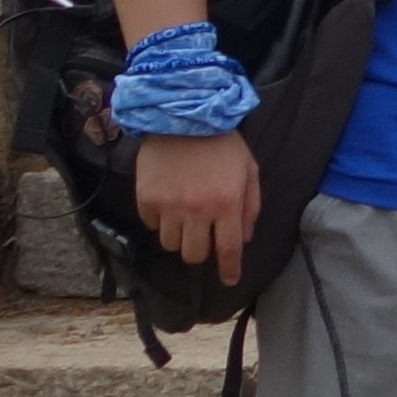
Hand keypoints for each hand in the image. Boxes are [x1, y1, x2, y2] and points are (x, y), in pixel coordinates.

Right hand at [134, 130, 263, 284]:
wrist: (183, 115)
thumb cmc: (222, 144)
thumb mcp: (249, 171)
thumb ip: (250, 207)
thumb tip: (243, 239)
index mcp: (226, 203)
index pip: (227, 249)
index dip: (228, 269)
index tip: (228, 280)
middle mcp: (196, 209)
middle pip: (193, 254)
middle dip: (200, 251)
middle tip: (203, 236)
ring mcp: (168, 205)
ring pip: (170, 244)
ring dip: (180, 236)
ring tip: (185, 215)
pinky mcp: (146, 198)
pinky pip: (152, 225)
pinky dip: (160, 220)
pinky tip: (168, 201)